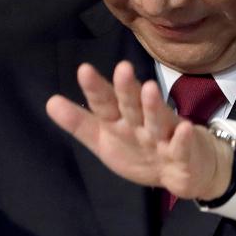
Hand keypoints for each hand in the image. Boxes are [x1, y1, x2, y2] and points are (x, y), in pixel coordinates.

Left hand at [45, 61, 232, 201]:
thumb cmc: (140, 147)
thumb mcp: (105, 139)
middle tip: (122, 68)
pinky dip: (184, 139)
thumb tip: (49, 102)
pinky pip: (183, 147)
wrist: (186, 167)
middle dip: (126, 88)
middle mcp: (142, 122)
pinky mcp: (184, 154)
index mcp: (120, 119)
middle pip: (132, 104)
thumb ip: (79, 123)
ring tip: (149, 88)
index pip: (105, 102)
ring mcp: (164, 136)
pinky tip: (185, 129)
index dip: (95, 89)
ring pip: (158, 120)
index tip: (84, 70)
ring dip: (154, 105)